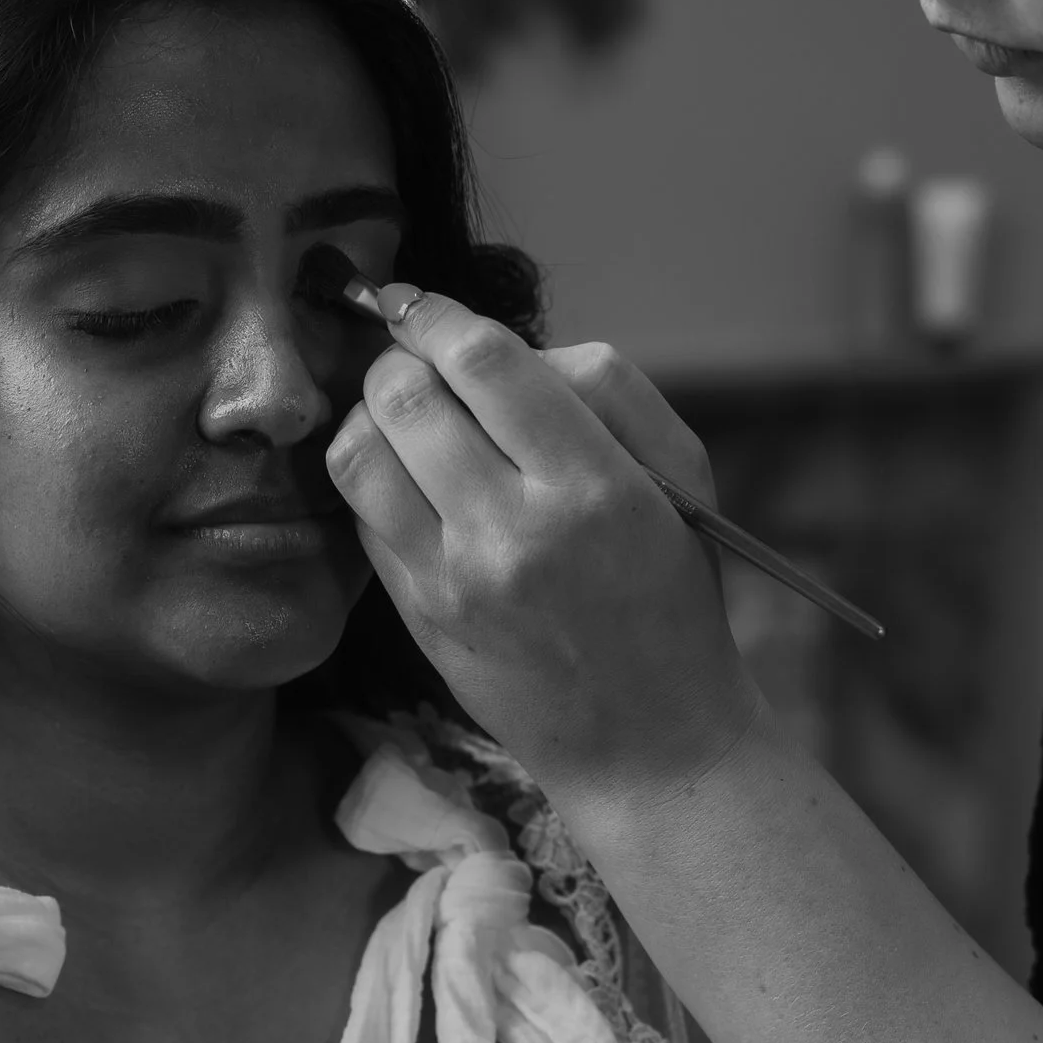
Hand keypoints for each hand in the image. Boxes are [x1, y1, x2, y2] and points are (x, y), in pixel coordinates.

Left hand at [324, 292, 758, 804]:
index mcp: (595, 487)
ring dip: (368, 413)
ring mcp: (455, 578)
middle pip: (409, 396)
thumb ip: (608, 393)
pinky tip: (402, 475)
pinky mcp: (418, 615)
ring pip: (361, 451)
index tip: (422, 304)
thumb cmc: (671, 595)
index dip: (439, 315)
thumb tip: (513, 349)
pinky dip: (369, 475)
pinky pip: (360, 514)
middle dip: (398, 357)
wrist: (647, 739)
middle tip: (412, 356)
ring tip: (399, 413)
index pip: (487, 363)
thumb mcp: (681, 484)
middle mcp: (515, 531)